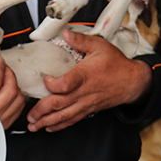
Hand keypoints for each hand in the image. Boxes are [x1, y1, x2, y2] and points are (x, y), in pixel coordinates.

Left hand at [27, 30, 151, 132]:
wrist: (132, 82)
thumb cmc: (116, 64)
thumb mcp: (100, 46)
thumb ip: (81, 40)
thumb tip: (66, 32)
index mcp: (84, 76)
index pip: (64, 85)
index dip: (51, 84)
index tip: (45, 78)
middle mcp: (83, 93)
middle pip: (59, 105)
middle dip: (41, 111)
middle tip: (28, 115)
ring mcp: (85, 103)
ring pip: (63, 116)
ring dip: (47, 122)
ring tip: (33, 125)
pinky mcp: (88, 110)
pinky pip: (72, 120)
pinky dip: (59, 125)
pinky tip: (49, 128)